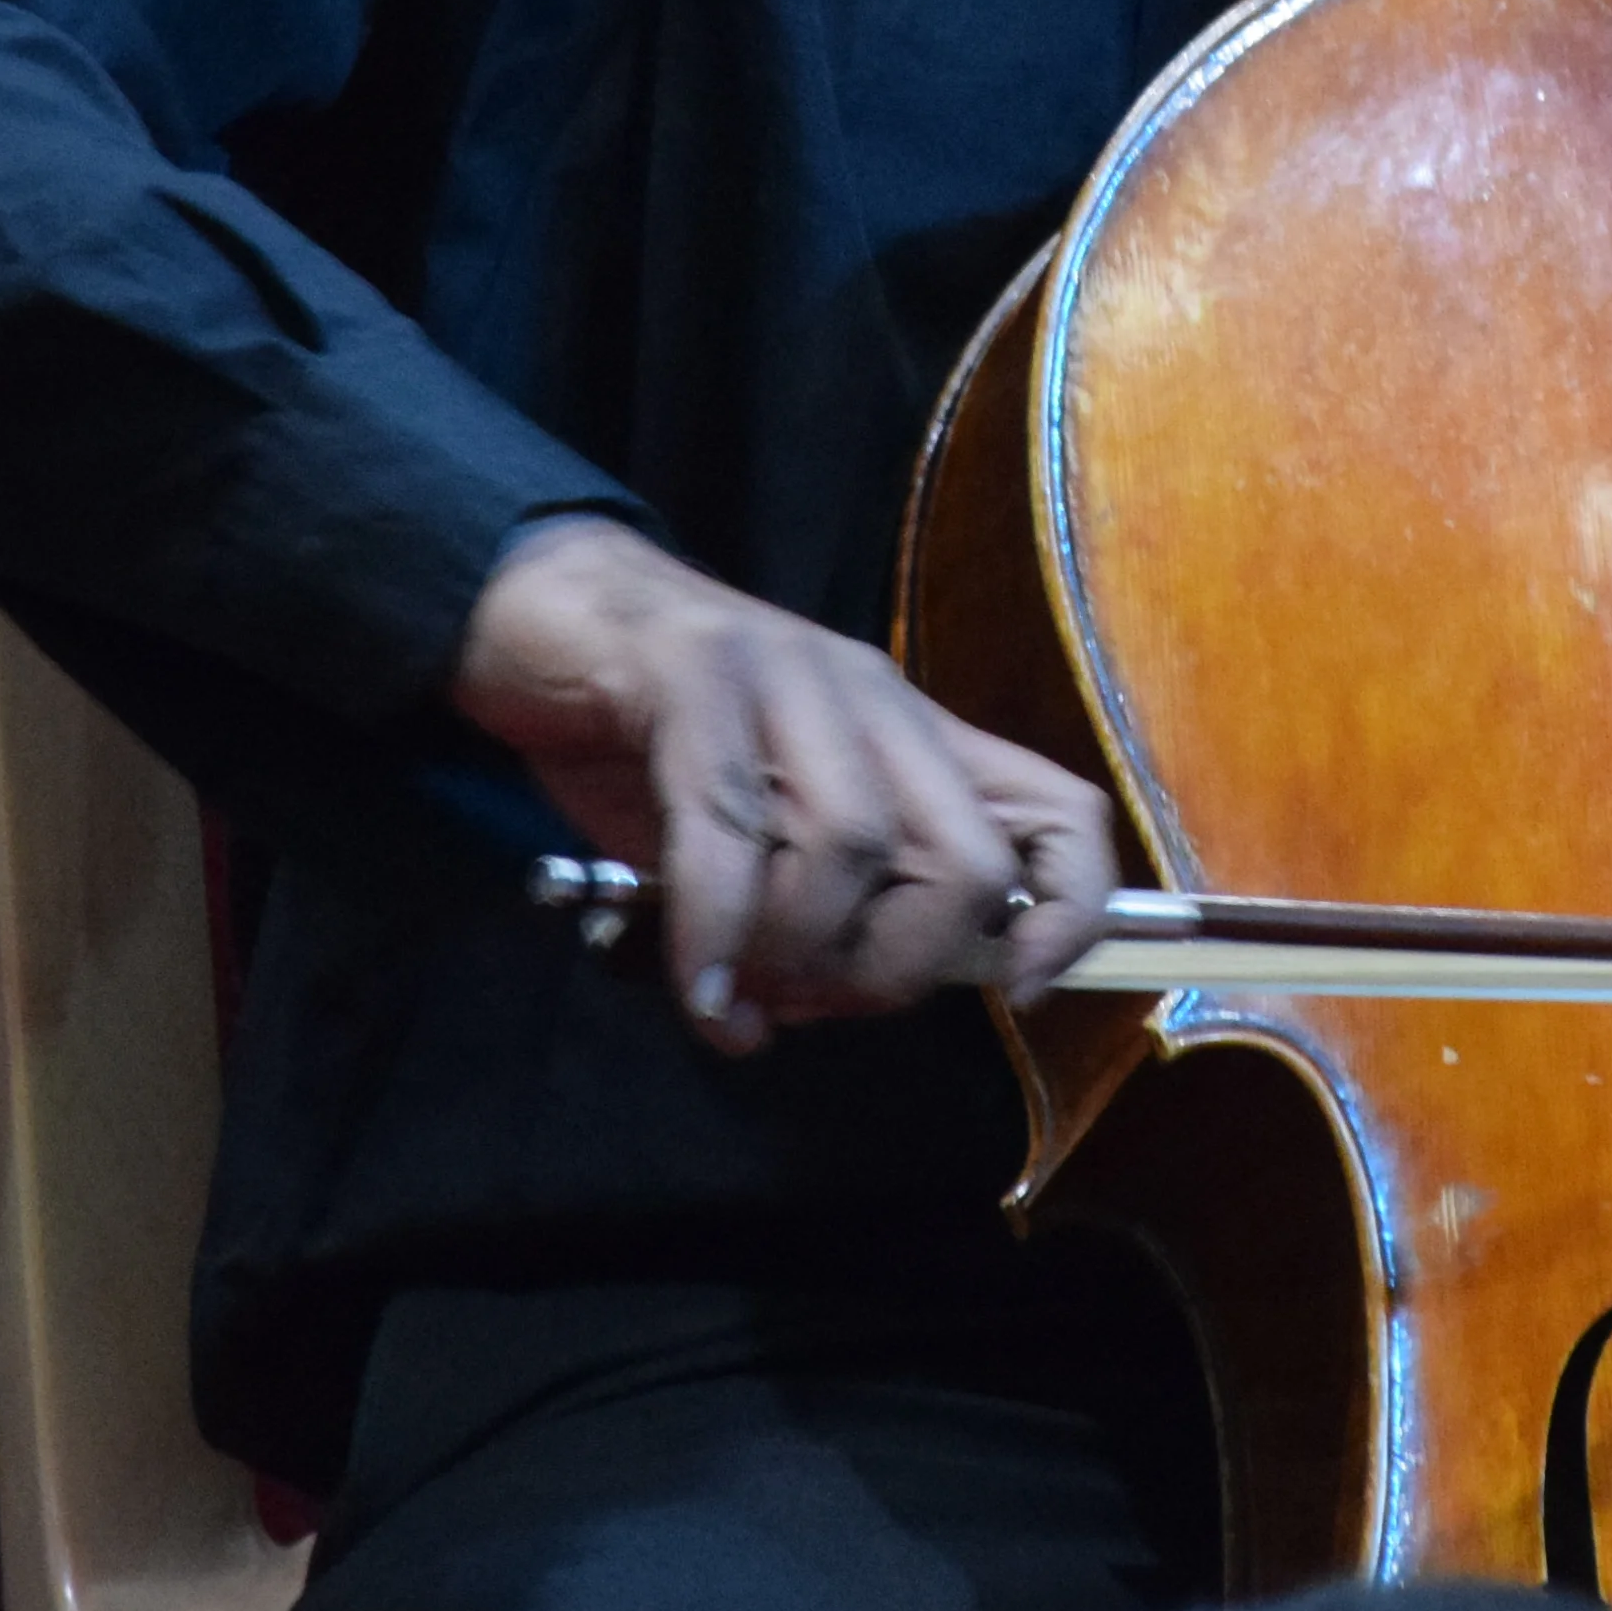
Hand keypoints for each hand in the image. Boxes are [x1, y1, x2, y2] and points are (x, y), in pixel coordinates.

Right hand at [450, 516, 1115, 1054]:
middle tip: (812, 999)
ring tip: (738, 990)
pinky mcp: (693, 675)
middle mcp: (874, 700)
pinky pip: (726, 828)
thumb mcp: (764, 831)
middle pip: (968, 859)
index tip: (1020, 992)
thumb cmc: (654, 737)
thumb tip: (841, 1004)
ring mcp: (790, 677)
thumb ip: (821, 909)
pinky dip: (715, 933)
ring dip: (796, 954)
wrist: (538, 606)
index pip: (1059, 817)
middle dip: (898, 967)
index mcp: (912, 739)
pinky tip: (698, 989)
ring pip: (855, 845)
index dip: (1074, 914)